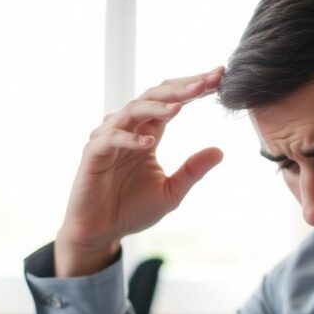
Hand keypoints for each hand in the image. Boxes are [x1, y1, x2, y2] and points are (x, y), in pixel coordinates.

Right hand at [55, 67, 224, 276]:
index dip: (194, 89)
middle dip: (182, 88)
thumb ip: (192, 171)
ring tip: (180, 106)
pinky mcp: (93, 156)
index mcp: (147, 133)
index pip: (171, 102)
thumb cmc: (132, 210)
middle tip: (208, 81)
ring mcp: (108, 139)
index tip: (220, 79)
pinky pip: (111, 139)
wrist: (101, 233)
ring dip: (157, 106)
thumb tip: (220, 151)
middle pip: (154, 96)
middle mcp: (128, 129)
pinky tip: (149, 143)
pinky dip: (129, 139)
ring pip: (132, 110)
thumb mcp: (171, 192)